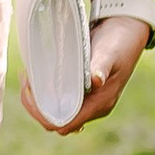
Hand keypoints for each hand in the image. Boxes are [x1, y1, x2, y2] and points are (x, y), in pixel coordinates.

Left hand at [23, 10, 153, 134]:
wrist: (127, 30)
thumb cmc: (119, 41)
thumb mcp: (109, 53)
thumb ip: (100, 67)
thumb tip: (96, 80)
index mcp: (100, 104)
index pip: (65, 124)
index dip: (43, 114)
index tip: (32, 91)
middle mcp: (94, 107)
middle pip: (56, 121)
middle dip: (36, 106)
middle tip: (27, 81)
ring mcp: (88, 100)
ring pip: (55, 112)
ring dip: (38, 100)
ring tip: (29, 77)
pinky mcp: (82, 91)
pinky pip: (59, 101)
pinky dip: (44, 93)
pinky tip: (37, 77)